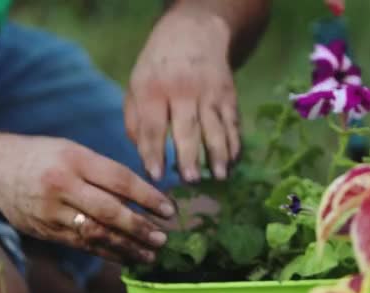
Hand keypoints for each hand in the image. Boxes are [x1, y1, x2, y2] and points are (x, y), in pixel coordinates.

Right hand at [0, 134, 175, 262]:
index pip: (120, 180)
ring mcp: (53, 211)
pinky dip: (107, 253)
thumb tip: (145, 195)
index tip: (169, 210)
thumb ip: (106, 172)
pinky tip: (127, 257)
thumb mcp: (76, 151)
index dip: (148, 196)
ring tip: (150, 254)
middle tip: (163, 238)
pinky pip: (82, 244)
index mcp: (76, 160)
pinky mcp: (46, 230)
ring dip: (127, 247)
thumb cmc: (46, 156)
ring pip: (96, 233)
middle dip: (140, 227)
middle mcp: (63, 185)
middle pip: (109, 211)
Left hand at [125, 3, 239, 182]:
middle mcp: (183, 91)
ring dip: (219, 153)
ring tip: (220, 176)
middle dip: (189, 156)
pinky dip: (234, 144)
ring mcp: (209, 93)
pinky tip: (233, 162)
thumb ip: (136, 122)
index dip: (154, 152)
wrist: (194, 35)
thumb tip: (145, 158)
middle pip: (187, 128)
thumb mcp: (136, 86)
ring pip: (216, 128)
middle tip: (190, 180)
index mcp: (153, 90)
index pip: (153, 125)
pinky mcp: (228, 96)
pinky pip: (233, 124)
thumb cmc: (158, 70)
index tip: (155, 176)